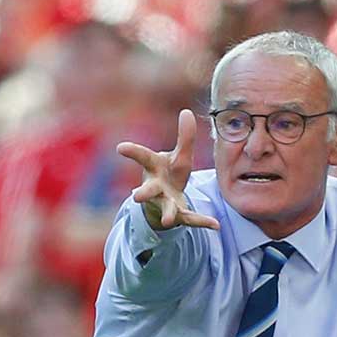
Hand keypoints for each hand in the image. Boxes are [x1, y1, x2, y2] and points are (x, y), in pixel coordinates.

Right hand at [118, 109, 220, 232]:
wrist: (166, 201)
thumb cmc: (169, 174)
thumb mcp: (179, 155)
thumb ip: (185, 137)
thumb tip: (186, 111)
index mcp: (154, 169)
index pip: (143, 158)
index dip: (132, 151)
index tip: (120, 147)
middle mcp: (156, 188)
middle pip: (149, 190)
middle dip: (143, 193)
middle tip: (136, 196)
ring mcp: (166, 203)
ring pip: (165, 208)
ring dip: (167, 214)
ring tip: (167, 220)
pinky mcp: (179, 215)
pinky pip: (191, 219)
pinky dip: (203, 221)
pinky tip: (216, 224)